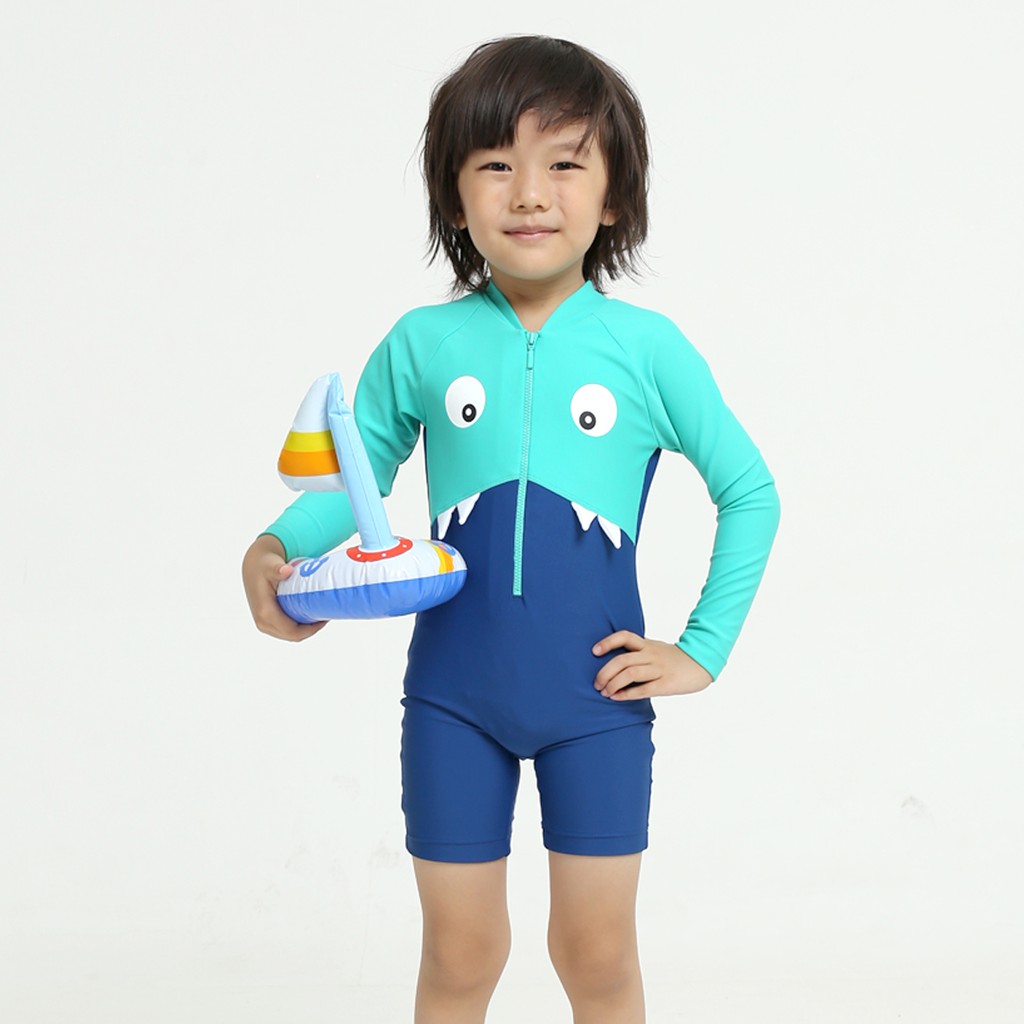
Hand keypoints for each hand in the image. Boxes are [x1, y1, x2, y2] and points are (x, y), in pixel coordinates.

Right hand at [242, 534, 326, 641]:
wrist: (254, 566)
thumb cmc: (264, 565)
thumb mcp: (270, 566)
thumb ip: (277, 569)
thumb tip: (286, 570)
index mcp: (265, 613)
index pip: (292, 631)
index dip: (311, 629)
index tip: (325, 618)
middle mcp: (262, 622)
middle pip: (293, 636)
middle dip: (311, 630)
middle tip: (325, 615)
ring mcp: (263, 624)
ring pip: (290, 635)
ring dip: (306, 629)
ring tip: (319, 615)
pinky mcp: (266, 622)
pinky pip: (286, 631)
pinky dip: (299, 627)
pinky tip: (309, 616)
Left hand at [592, 630, 712, 699]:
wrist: (701, 663)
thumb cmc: (673, 658)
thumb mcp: (655, 648)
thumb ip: (638, 652)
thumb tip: (613, 663)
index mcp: (647, 644)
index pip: (624, 637)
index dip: (607, 642)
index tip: (594, 651)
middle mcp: (651, 654)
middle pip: (622, 660)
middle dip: (605, 673)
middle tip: (597, 683)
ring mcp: (658, 669)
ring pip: (630, 674)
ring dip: (613, 684)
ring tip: (605, 692)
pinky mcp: (666, 684)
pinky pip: (643, 689)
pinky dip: (627, 694)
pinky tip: (617, 697)